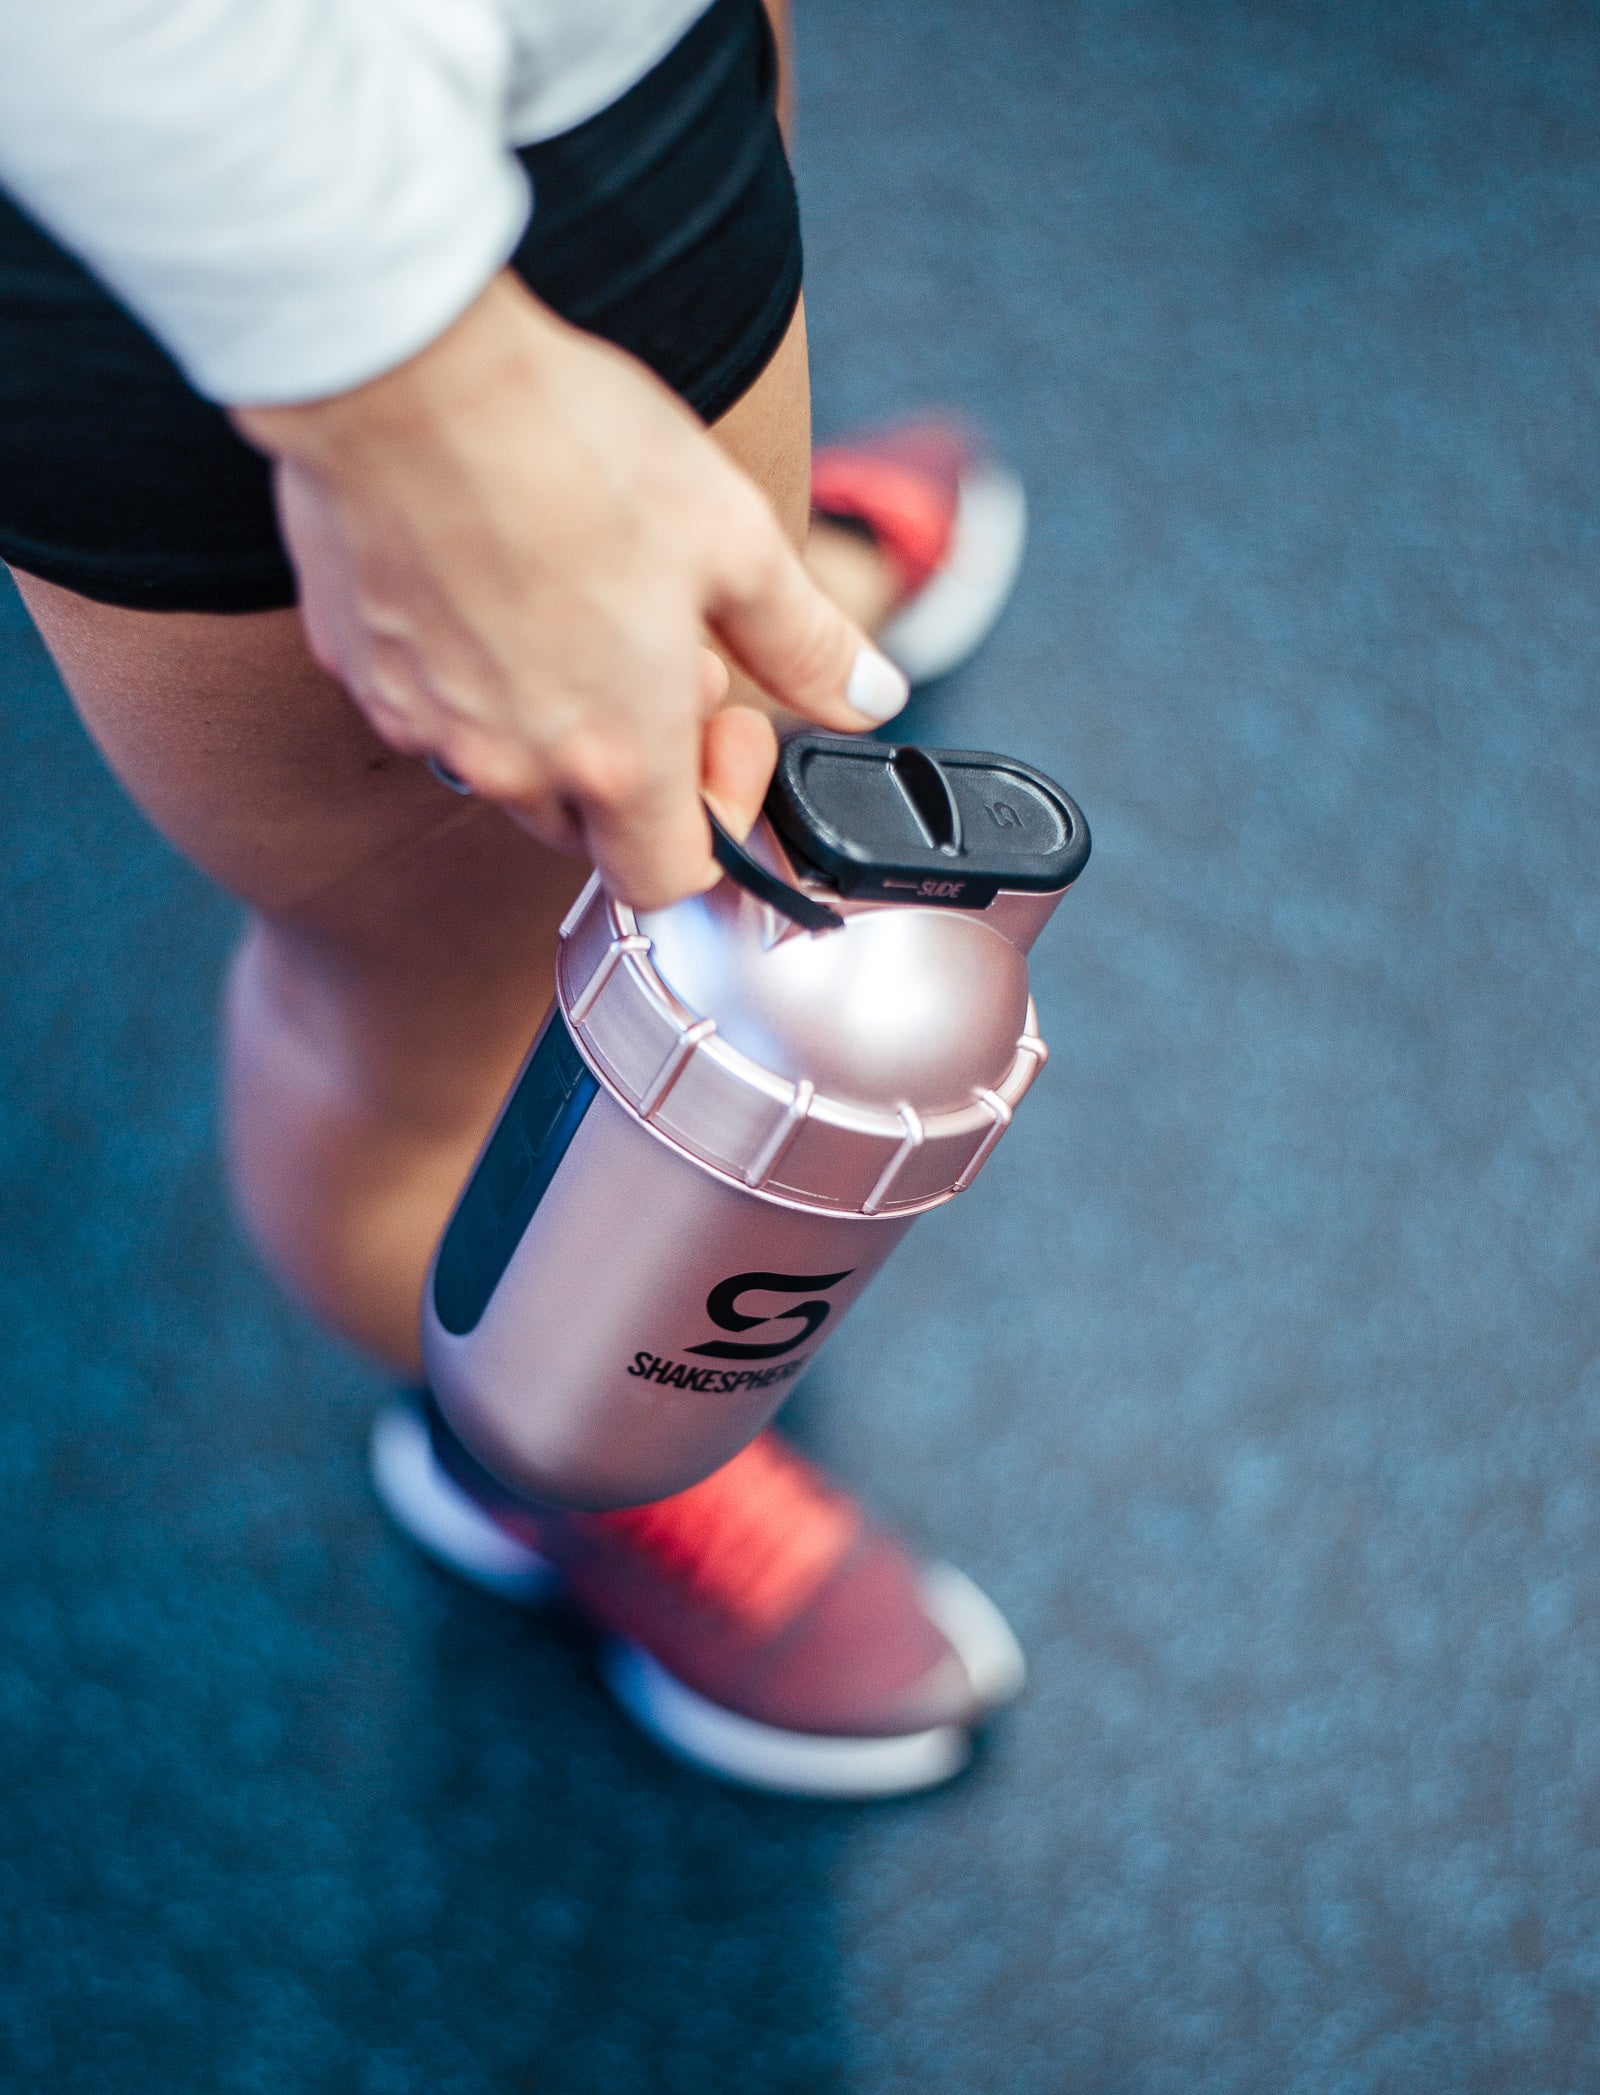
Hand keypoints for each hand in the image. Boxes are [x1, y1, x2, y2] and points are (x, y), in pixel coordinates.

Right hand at [232, 272, 906, 906]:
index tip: (731, 727)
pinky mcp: (360, 670)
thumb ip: (807, 644)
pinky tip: (500, 574)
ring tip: (585, 599)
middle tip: (664, 645)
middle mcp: (510, 767)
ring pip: (509, 766)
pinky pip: (435, 707)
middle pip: (591, 824)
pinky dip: (478, 672)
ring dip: (562, 719)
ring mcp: (424, 725)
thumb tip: (870, 696)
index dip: (719, 818)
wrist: (405, 369)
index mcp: (615, 759)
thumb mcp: (735, 541)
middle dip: (643, 760)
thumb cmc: (573, 448)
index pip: (669, 879)